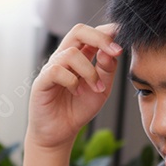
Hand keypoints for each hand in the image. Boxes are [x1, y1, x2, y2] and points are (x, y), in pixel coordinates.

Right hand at [28, 23, 122, 149]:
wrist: (61, 133)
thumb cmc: (78, 109)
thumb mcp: (102, 89)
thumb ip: (108, 69)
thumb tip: (111, 51)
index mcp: (80, 56)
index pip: (91, 33)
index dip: (107, 32)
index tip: (123, 42)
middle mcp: (64, 58)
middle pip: (78, 31)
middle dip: (100, 38)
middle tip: (115, 52)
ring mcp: (51, 68)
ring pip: (70, 53)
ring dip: (89, 71)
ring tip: (95, 88)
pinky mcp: (41, 81)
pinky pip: (56, 70)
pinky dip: (72, 81)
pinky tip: (76, 92)